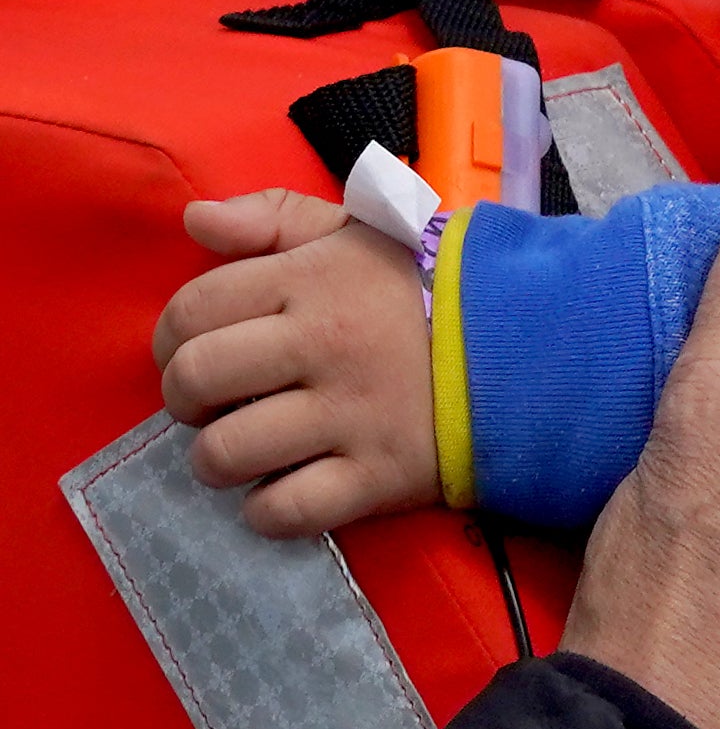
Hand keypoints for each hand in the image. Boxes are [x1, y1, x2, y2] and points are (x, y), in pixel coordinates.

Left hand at [153, 190, 438, 537]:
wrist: (540, 344)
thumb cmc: (438, 286)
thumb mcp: (362, 230)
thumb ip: (275, 217)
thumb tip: (197, 222)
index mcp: (310, 280)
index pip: (193, 309)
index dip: (170, 337)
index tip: (188, 352)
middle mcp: (321, 346)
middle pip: (197, 380)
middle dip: (185, 399)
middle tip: (210, 405)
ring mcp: (351, 415)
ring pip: (228, 451)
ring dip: (216, 459)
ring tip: (239, 453)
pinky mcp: (380, 476)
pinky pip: (289, 510)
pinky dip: (267, 511)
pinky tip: (279, 492)